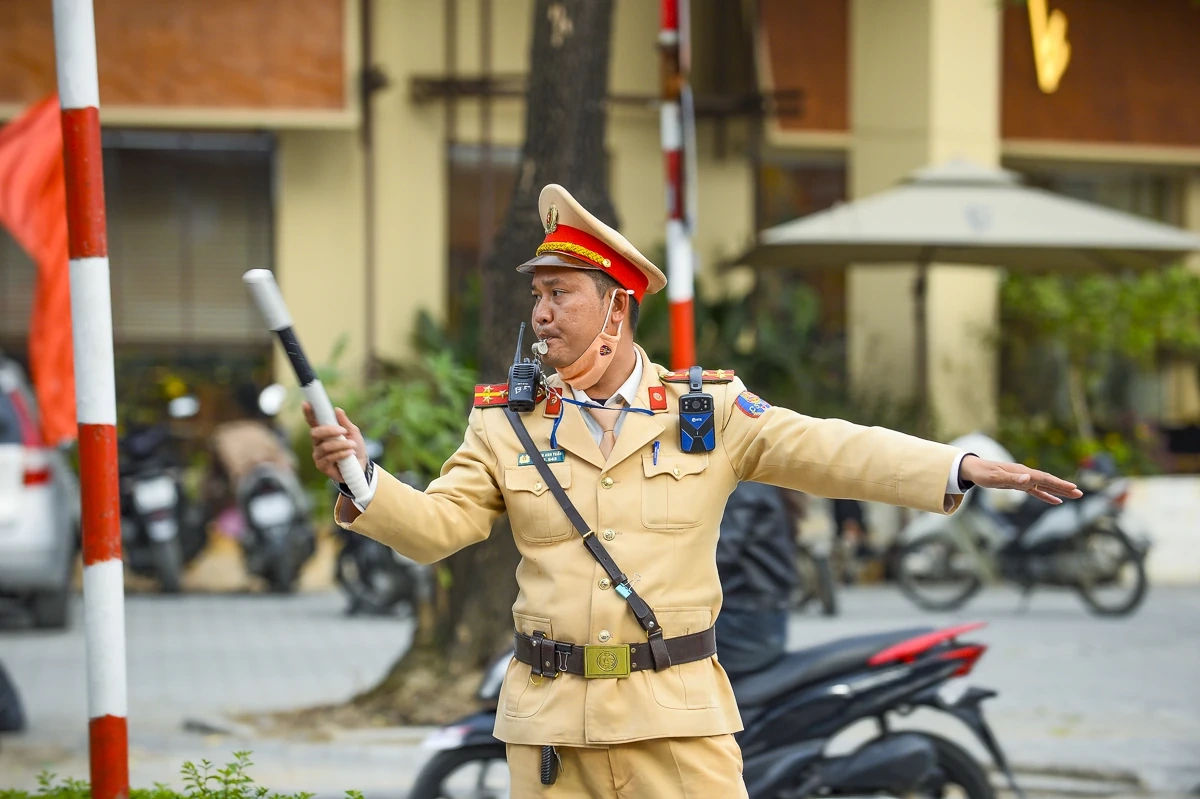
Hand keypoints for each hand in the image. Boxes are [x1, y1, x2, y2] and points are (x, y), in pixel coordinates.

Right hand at [303, 402, 366, 482]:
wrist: (361, 466)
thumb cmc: (355, 448)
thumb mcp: (353, 433)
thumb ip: (345, 422)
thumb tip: (337, 409)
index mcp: (323, 433)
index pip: (313, 422)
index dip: (309, 413)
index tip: (307, 403)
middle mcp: (317, 443)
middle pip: (315, 433)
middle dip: (329, 430)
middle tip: (343, 431)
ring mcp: (318, 455)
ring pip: (325, 446)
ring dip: (341, 444)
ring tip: (352, 445)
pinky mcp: (322, 466)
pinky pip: (329, 458)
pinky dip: (341, 453)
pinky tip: (350, 453)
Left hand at [959, 455, 1082, 504]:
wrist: (973, 469)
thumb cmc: (983, 474)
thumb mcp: (995, 479)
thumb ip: (1011, 479)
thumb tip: (1029, 478)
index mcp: (1022, 472)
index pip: (1044, 478)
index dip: (1058, 484)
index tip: (1073, 488)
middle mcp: (1025, 474)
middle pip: (1048, 481)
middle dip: (1064, 487)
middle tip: (1080, 494)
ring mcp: (1023, 478)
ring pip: (1044, 486)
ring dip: (1059, 491)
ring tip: (1074, 496)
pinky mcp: (1019, 484)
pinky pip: (1036, 491)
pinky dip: (1046, 495)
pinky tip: (1055, 501)